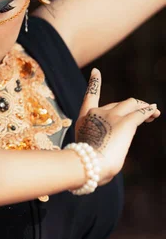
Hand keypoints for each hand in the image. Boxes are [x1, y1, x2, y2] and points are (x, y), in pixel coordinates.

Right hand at [75, 68, 160, 185]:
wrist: (88, 165)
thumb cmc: (86, 167)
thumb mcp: (87, 151)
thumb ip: (98, 147)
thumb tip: (109, 155)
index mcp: (84, 119)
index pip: (90, 96)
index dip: (94, 82)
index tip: (96, 71)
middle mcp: (97, 113)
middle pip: (116, 103)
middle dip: (129, 108)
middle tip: (143, 116)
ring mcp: (112, 116)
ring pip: (131, 104)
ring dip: (142, 106)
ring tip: (154, 113)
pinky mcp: (126, 122)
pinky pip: (141, 113)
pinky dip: (149, 111)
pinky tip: (155, 111)